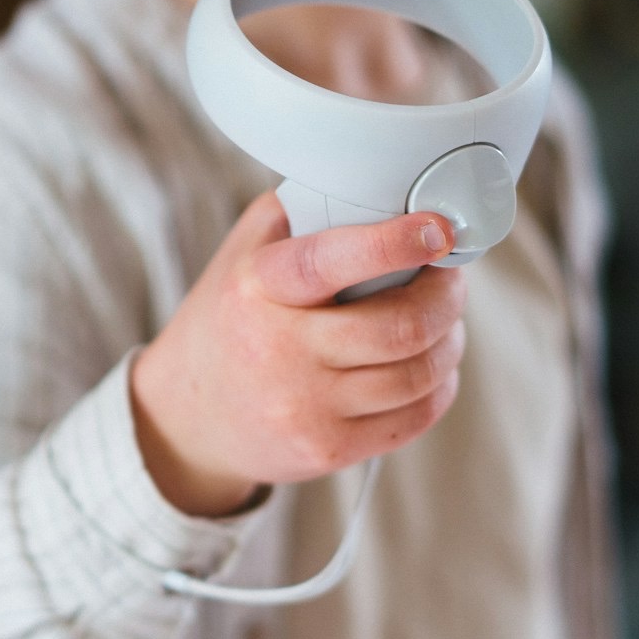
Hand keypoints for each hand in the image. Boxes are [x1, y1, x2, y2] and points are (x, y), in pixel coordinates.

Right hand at [130, 192, 466, 516]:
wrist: (188, 419)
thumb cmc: (230, 321)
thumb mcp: (242, 254)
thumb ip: (299, 212)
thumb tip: (382, 187)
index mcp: (257, 288)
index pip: (330, 260)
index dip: (394, 242)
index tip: (437, 229)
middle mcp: (279, 350)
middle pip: (400, 326)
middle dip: (446, 297)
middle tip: (450, 279)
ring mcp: (306, 408)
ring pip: (418, 374)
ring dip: (449, 341)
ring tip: (445, 324)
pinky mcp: (328, 450)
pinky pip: (414, 417)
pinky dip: (439, 386)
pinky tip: (431, 367)